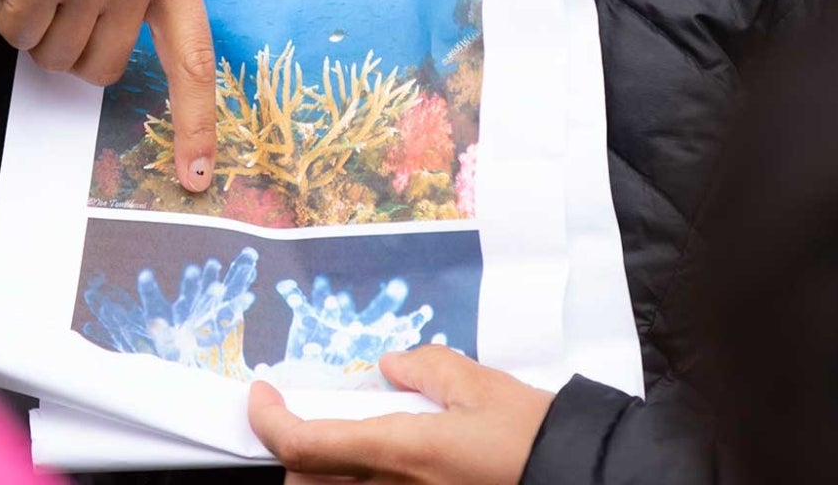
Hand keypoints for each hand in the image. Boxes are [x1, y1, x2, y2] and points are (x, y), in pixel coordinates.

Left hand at [248, 347, 554, 484]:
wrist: (576, 481)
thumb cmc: (533, 441)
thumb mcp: (482, 387)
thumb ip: (428, 368)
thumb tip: (392, 365)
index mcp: (397, 450)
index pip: (302, 445)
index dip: (267, 420)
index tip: (261, 394)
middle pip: (307, 480)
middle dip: (298, 450)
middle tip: (309, 416)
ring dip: (329, 468)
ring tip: (350, 441)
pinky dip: (364, 478)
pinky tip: (391, 462)